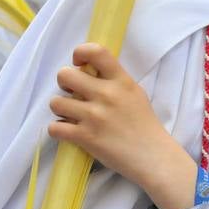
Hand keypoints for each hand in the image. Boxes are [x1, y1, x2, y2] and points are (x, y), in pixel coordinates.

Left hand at [47, 43, 196, 208]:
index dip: (79, 53)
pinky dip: (58, 130)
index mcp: (121, 81)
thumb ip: (114, 81)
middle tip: (72, 94)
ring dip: (60, 109)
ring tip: (71, 116)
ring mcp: (94, 116)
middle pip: (65, 75)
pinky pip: (54, 127)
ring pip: (55, 102)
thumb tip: (88, 72)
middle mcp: (106, 95)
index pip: (95, 51)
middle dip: (64, 84)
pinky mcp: (85, 137)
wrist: (153, 156)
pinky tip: (69, 132)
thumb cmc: (145, 125)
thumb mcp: (135, 94)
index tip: (79, 64)